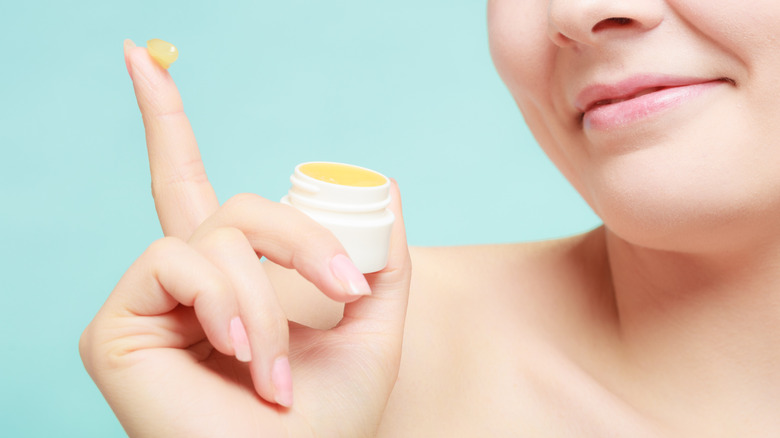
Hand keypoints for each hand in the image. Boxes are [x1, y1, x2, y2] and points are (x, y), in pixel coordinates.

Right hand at [80, 40, 411, 437]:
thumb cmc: (327, 421)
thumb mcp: (373, 331)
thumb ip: (378, 262)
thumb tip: (381, 191)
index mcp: (231, 278)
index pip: (194, 186)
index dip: (167, 121)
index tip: (144, 58)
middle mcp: (185, 282)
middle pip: (232, 206)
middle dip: (299, 241)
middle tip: (342, 297)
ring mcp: (149, 301)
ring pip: (214, 238)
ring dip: (264, 302)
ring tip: (276, 369)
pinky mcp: (117, 325)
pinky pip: (175, 264)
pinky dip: (224, 303)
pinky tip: (240, 355)